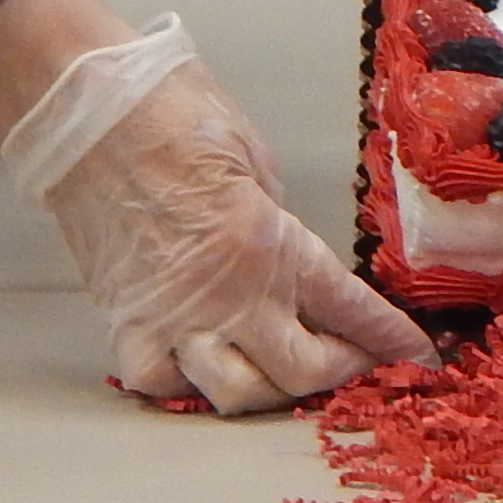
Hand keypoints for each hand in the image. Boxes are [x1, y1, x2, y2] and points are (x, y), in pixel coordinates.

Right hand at [0, 10, 435, 411]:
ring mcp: (173, 314)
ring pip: (234, 393)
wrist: (85, 109)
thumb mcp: (254, 158)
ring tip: (282, 373)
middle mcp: (229, 292)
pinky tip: (197, 367)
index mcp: (271, 241)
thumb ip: (277, 219)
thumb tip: (287, 256)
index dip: (388, 338)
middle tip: (353, 361)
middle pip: (301, 371)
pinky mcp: (125, 318)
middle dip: (339, 372)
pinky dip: (182, 385)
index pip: (348, 307)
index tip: (417, 356)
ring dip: (268, 392)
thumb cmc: (170, 111)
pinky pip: (158, 380)